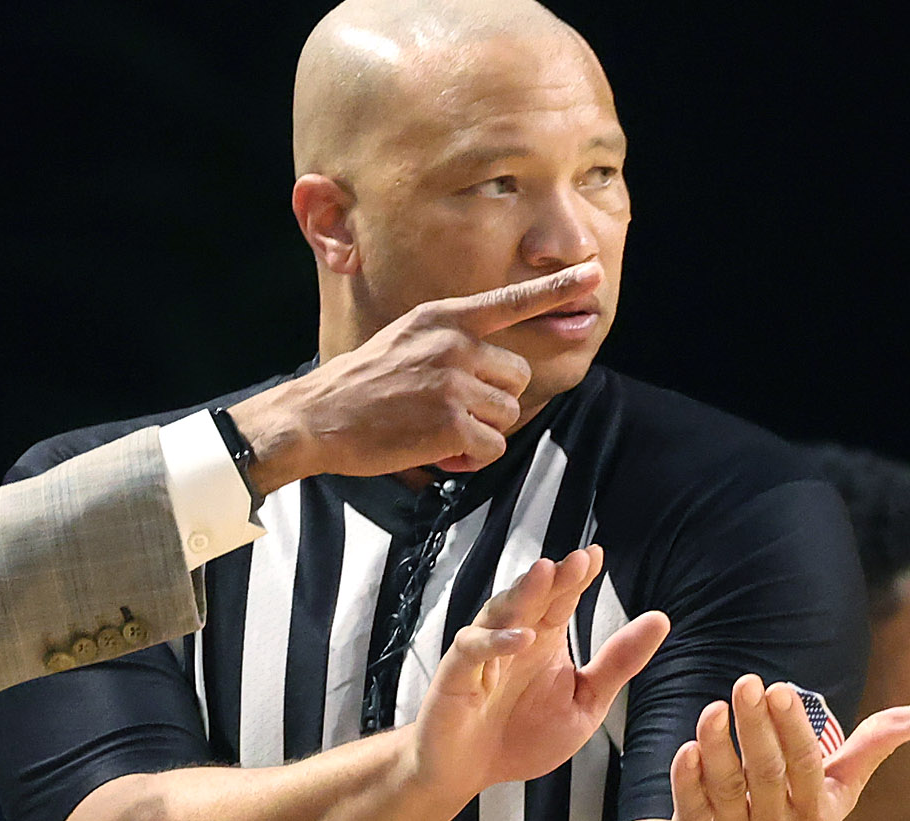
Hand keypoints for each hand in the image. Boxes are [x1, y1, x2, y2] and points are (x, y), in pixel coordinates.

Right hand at [228, 262, 601, 489]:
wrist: (316, 417)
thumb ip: (450, 341)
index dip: (558, 287)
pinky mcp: (450, 423)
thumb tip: (495, 368)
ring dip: (481, 433)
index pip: (511, 301)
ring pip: (508, 415)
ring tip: (438, 432)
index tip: (593, 273)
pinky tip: (438, 453)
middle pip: (517, 377)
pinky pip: (491, 447)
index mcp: (444, 319)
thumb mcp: (404, 339)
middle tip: (450, 413)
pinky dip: (470, 459)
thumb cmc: (358, 386)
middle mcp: (454, 344)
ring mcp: (453, 382)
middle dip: (493, 402)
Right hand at [409, 546, 668, 795]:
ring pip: (499, 612)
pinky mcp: (457, 676)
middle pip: (533, 597)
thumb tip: (660, 619)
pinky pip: (474, 650)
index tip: (596, 555)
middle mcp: (513, 640)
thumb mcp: (585, 704)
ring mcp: (483, 655)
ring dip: (522, 593)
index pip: (562, 598)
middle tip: (578, 560)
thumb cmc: (523, 737)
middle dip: (554, 577)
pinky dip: (495, 641)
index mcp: (545, 640)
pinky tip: (521, 637)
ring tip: (545, 574)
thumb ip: (617, 664)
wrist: (471, 773)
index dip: (578, 576)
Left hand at [659, 676, 909, 820]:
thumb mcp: (834, 800)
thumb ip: (870, 751)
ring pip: (724, 791)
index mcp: (813, 816)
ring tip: (713, 710)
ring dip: (717, 747)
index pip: (805, 767)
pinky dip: (688, 783)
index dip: (792, 729)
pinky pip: (691, 816)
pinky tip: (687, 750)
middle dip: (756, 726)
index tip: (779, 688)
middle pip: (764, 773)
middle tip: (746, 682)